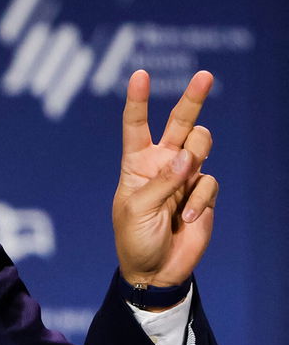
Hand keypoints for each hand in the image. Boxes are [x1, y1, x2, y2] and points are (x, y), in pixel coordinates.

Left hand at [112, 70, 217, 289]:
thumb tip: (187, 158)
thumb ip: (160, 183)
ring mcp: (185, 177)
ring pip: (201, 146)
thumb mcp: (136, 210)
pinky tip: (187, 220)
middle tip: (204, 75)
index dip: (138, 100)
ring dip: (195, 157)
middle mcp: (162, 164)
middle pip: (179, 124)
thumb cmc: (135, 238)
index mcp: (135, 164)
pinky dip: (199, 200)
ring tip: (185, 177)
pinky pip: (209, 182)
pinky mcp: (203, 194)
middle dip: (193, 98)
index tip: (140, 74)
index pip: (136, 126)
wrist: (156, 270)